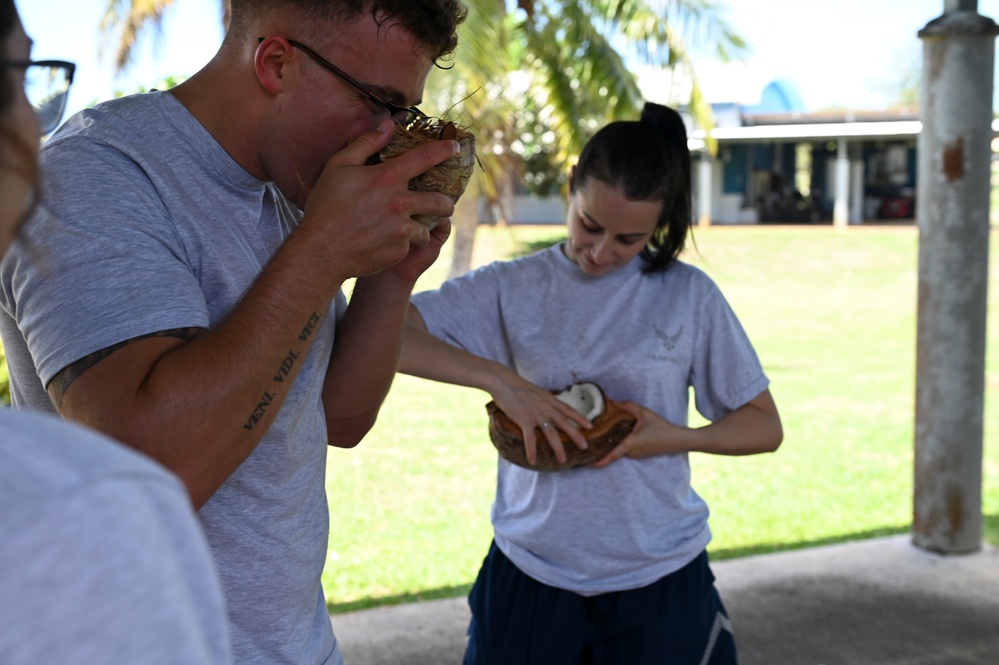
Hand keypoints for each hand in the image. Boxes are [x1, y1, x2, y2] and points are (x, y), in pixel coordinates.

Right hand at [300, 120, 459, 281]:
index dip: (444, 150)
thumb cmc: (326, 207)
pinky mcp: (400, 251)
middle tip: (444, 204)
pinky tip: (384, 242)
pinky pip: (409, 245)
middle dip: (447, 203)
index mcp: (388, 178)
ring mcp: (402, 230)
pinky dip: (401, 243)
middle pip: (440, 201)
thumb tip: (387, 125)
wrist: (322, 250)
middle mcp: (400, 203)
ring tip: (409, 227)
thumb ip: (366, 143)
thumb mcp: (339, 166)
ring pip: (426, 228)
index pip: (425, 158)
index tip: (455, 147)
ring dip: (421, 227)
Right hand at [488, 371, 592, 465]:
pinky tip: (532, 461)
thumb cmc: (517, 386)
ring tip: (562, 460)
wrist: (503, 381)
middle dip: (576, 436)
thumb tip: (548, 407)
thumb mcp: (536, 392)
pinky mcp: (523, 420)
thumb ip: (544, 400)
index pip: (569, 410)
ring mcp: (536, 414)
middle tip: (585, 447)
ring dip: (558, 448)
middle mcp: (546, 408)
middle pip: (565, 423)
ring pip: (551, 434)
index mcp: (549, 400)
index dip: (580, 418)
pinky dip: (531, 450)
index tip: (590, 426)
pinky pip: (530, 438)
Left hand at [590, 400, 688, 467]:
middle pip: (615, 448)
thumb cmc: (662, 427)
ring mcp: (637, 455)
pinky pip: (629, 448)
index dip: (601, 461)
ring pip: (622, 447)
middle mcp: (632, 452)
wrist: (678, 440)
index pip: (612, 455)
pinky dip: (624, 441)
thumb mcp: (644, 413)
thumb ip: (628, 406)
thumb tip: (614, 402)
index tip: (591, 464)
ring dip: (617, 440)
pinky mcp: (642, 454)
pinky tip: (625, 431)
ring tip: (610, 429)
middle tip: (595, 434)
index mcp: (630, 444)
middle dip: (606, 442)